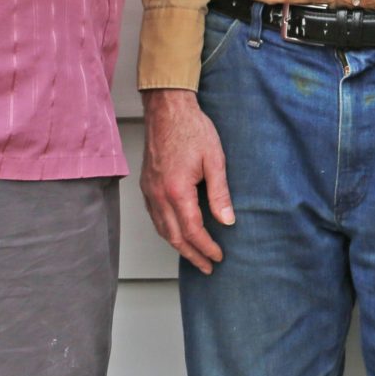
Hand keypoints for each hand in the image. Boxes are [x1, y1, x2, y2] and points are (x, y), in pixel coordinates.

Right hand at [140, 88, 234, 272]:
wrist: (167, 108)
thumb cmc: (191, 128)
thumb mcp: (214, 159)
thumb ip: (220, 193)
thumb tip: (227, 220)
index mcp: (177, 191)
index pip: (192, 230)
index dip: (206, 247)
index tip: (218, 256)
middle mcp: (159, 195)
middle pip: (174, 236)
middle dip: (192, 255)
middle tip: (207, 266)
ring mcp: (149, 190)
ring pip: (161, 229)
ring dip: (178, 245)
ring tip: (194, 255)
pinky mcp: (147, 184)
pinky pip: (155, 216)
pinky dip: (167, 230)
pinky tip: (177, 231)